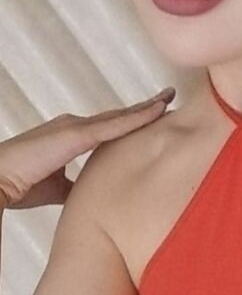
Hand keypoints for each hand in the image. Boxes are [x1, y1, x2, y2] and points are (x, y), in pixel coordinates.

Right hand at [0, 87, 175, 209]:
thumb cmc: (19, 184)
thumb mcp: (57, 187)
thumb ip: (77, 186)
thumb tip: (95, 196)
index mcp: (72, 136)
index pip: (109, 127)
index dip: (131, 121)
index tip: (152, 116)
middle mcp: (76, 125)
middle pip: (118, 116)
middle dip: (144, 109)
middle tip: (168, 98)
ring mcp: (76, 126)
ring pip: (120, 116)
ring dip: (147, 108)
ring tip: (169, 98)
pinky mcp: (77, 134)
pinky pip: (115, 124)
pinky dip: (139, 117)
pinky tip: (158, 111)